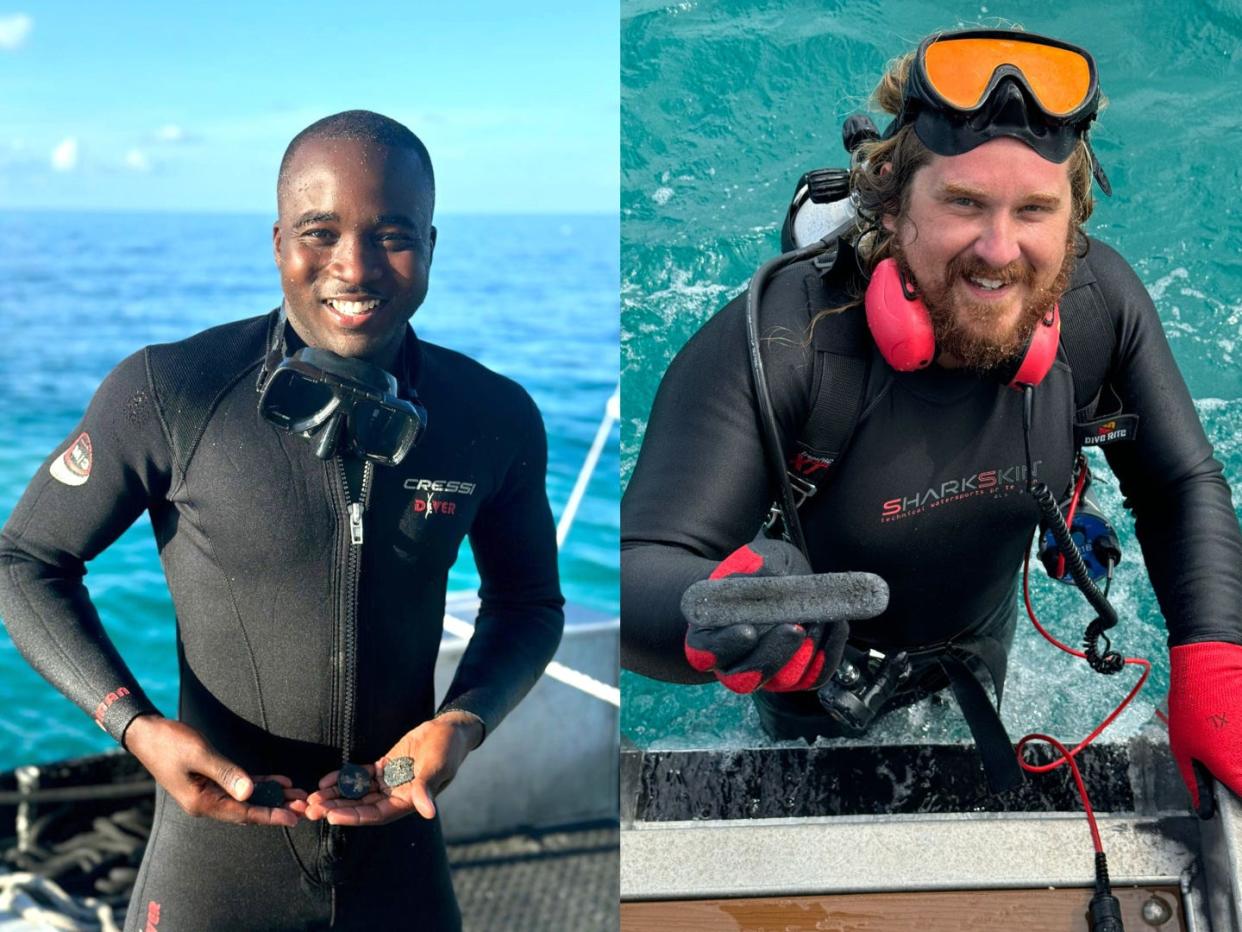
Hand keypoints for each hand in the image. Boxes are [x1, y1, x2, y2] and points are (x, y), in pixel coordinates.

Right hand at [123, 715, 306, 825]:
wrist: (147, 733)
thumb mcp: (200, 755)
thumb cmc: (170, 742)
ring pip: (246, 799)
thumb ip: (226, 773)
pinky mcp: (210, 781)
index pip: (243, 814)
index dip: (270, 815)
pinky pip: (239, 786)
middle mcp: (206, 802)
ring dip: (271, 796)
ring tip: (297, 795)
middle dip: (276, 808)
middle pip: (247, 810)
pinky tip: (278, 782)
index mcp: (202, 802)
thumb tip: (250, 793)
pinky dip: (259, 784)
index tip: (293, 818)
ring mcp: (208, 793)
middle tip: (304, 806)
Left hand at [304, 711, 482, 825]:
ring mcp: (388, 782)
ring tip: (312, 798)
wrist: (449, 730)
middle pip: (360, 807)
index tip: (331, 815)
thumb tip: (428, 812)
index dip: (353, 816)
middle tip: (311, 809)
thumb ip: (427, 788)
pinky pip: (359, 776)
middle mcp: (395, 795)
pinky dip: (343, 778)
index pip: (376, 814)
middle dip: (336, 808)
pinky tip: (325, 781)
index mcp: (408, 801)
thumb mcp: (437, 767)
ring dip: (335, 796)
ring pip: (357, 793)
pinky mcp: (384, 767)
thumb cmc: (448, 750)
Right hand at [681, 535, 858, 693]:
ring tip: (819, 619)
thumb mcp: (755, 557)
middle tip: (795, 628)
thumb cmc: (756, 572)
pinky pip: (813, 676)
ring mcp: (766, 673)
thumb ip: (756, 564)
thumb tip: (770, 572)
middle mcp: (733, 663)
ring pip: (783, 680)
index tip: (746, 630)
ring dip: (806, 652)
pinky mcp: (797, 675)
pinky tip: (836, 625)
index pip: (706, 654)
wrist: (771, 583)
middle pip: (746, 677)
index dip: (725, 645)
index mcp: (708, 637)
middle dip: (773, 653)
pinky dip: (829, 653)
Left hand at [1168, 641, 1241, 817]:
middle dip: (1240, 777)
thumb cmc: (1192, 705)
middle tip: (1230, 769)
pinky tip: (1235, 726)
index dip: (1240, 799)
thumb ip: (1195, 782)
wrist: (1212, 664)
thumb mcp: (1182, 747)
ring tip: (1228, 739)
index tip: (1234, 795)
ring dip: (1241, 757)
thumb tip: (1203, 810)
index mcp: (1234, 770)